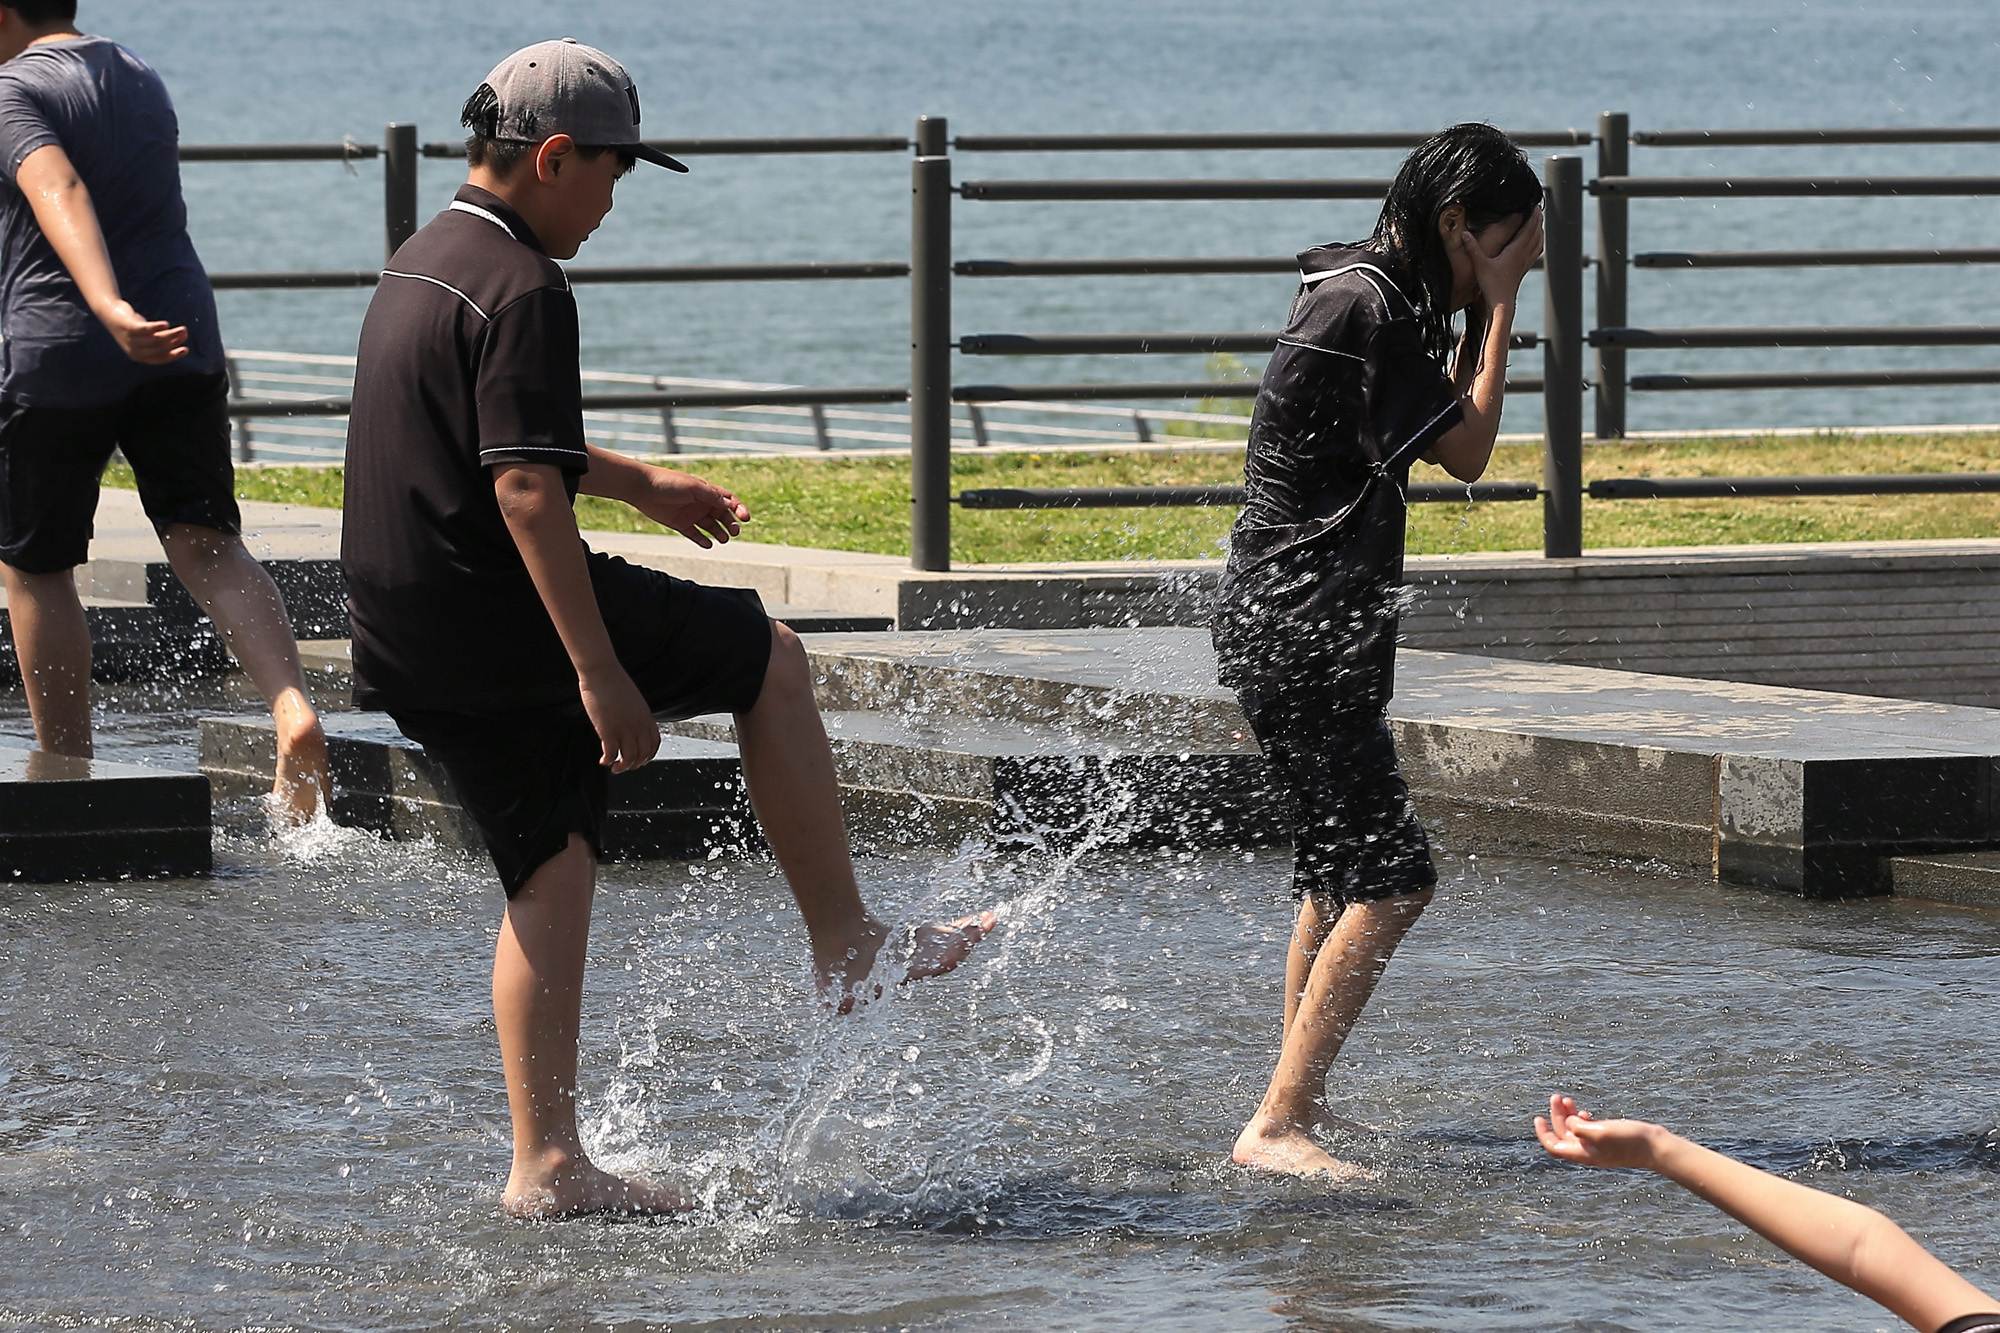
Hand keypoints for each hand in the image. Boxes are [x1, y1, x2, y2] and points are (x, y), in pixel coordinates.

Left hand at [96, 299, 189, 364]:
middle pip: (159, 348)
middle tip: (185, 333)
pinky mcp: (128, 327)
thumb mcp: (144, 336)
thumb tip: (176, 340)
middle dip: (175, 341)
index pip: (159, 359)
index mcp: (138, 356)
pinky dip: (157, 327)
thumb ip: (157, 340)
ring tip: (182, 328)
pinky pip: (145, 329)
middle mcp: (134, 350)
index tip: (185, 349)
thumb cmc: (130, 326)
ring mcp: (130, 339)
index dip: (173, 355)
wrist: (109, 313)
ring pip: (155, 339)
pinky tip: (166, 324)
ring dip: (171, 334)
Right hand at [578, 664, 659, 772]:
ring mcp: (624, 729)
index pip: (654, 744)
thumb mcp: (634, 701)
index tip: (640, 760)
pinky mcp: (608, 730)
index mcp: (646, 718)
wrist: (602, 672)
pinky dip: (608, 761)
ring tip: (614, 768)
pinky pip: (611, 754)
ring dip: (622, 767)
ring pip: (629, 758)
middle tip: (624, 766)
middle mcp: (639, 726)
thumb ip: (637, 715)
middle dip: (635, 764)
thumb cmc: (614, 683)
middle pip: (643, 754)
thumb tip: (632, 725)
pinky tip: (602, 761)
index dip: (647, 756)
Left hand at [628, 466, 749, 547]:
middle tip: (735, 532)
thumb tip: (729, 503)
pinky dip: (703, 540)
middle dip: (731, 523)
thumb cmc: (667, 482)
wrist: (642, 488)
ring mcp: (691, 514)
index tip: (745, 517)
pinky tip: (709, 544)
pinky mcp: (680, 524)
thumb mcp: (693, 487)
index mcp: (706, 491)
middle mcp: (701, 503)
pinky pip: (695, 534)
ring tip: (724, 539)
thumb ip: (711, 495)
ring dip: (719, 533)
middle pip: (722, 515)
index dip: (738, 508)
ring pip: (711, 526)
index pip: (728, 500)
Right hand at [1460, 204, 1544, 309]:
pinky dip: (1538, 243)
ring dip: (1539, 230)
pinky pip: (1535, 252)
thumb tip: (1464, 233)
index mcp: (1515, 251)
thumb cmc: (1492, 286)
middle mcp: (1523, 255)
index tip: (1534, 205)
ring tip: (1539, 221)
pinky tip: (1537, 242)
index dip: (1532, 216)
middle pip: (1535, 233)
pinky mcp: (1523, 269)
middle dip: (1537, 220)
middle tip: (1537, 208)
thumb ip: (1472, 248)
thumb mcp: (1480, 265)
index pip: (1528, 229)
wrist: (1501, 304)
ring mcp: (1525, 263)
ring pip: (1538, 242)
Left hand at [1533, 1094, 1667, 1169]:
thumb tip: (1568, 1122)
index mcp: (1583, 1154)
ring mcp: (1598, 1146)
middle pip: (1563, 1134)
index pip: (1554, 1147)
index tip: (1537, 1118)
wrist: (1656, 1147)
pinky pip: (1587, 1130)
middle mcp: (1588, 1152)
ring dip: (1568, 1115)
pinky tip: (1583, 1111)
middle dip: (1556, 1116)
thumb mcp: (1600, 1132)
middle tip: (1556, 1097)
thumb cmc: (1629, 1141)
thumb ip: (1580, 1128)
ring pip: (1575, 1130)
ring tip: (1566, 1099)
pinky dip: (1581, 1119)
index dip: (1543, 1133)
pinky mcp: (1608, 1140)